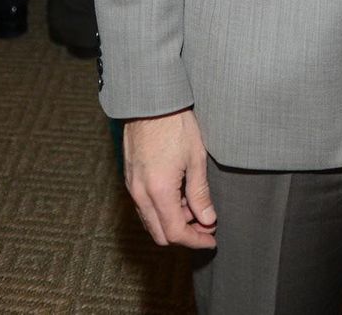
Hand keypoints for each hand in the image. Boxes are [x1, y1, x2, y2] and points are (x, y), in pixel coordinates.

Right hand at [123, 108, 217, 248]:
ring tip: (196, 208)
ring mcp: (132, 187)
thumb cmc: (175, 124)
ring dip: (172, 222)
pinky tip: (179, 197)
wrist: (150, 101)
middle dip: (185, 235)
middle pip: (160, 234)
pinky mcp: (129, 178)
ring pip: (151, 222)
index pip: (176, 232)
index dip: (195, 240)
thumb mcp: (195, 158)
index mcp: (158, 191)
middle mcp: (140, 194)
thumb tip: (208, 219)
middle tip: (206, 225)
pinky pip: (144, 207)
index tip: (211, 239)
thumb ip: (200, 193)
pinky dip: (161, 210)